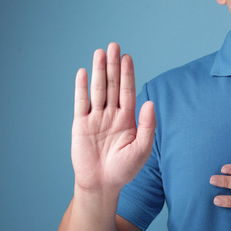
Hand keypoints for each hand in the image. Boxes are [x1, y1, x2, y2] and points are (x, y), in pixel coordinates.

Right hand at [71, 42, 155, 192]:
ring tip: (100, 53)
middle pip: (112, 85)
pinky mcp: (80, 124)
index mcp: (128, 118)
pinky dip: (82, 88)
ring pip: (98, 90)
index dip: (127, 74)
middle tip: (114, 46)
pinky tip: (83, 72)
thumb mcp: (142, 149)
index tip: (127, 57)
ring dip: (98, 71)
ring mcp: (96, 118)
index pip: (128, 91)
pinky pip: (81, 102)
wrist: (102, 184)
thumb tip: (150, 103)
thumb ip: (147, 126)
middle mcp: (112, 114)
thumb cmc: (124, 169)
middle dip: (113, 66)